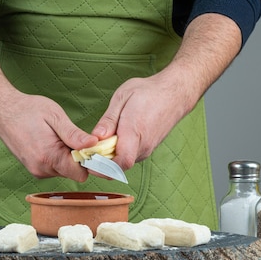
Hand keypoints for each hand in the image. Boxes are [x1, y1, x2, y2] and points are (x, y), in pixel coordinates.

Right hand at [0, 17, 98, 181]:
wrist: (1, 110)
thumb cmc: (28, 110)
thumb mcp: (55, 116)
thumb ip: (74, 134)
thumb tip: (94, 144)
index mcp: (49, 157)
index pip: (81, 174)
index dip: (89, 161)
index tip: (91, 147)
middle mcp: (42, 169)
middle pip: (73, 173)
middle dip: (78, 159)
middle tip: (73, 137)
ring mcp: (36, 170)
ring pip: (63, 171)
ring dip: (67, 157)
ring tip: (58, 137)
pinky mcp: (33, 168)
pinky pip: (53, 168)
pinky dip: (57, 158)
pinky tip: (51, 141)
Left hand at [91, 13, 241, 169]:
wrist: (175, 93)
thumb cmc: (148, 92)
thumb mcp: (122, 98)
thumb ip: (108, 120)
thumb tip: (95, 138)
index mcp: (134, 132)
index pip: (119, 163)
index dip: (102, 167)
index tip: (88, 159)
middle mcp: (143, 146)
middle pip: (118, 165)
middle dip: (101, 162)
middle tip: (86, 151)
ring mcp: (147, 149)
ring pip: (123, 161)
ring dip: (109, 157)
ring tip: (99, 142)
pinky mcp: (148, 148)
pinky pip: (130, 156)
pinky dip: (118, 152)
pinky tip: (112, 140)